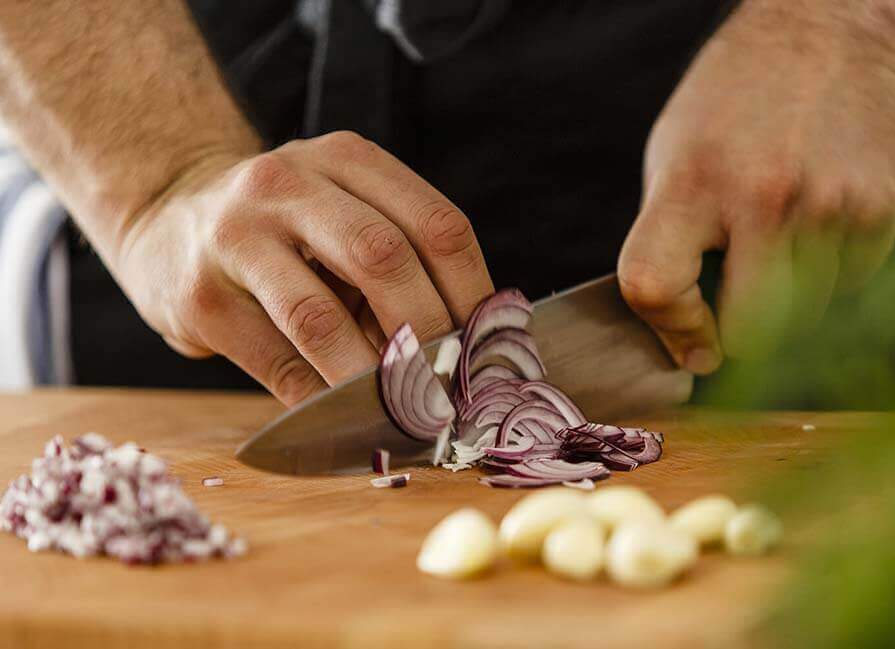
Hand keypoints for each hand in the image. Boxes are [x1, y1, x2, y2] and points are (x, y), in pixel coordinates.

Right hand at [115, 132, 493, 404]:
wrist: (168, 218)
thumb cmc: (282, 228)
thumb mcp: (341, 213)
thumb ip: (397, 261)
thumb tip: (463, 349)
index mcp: (346, 159)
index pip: (436, 226)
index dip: (474, 294)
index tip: (490, 348)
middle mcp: (290, 184)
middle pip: (384, 259)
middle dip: (428, 334)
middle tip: (452, 386)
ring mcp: (237, 236)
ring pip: (320, 317)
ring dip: (373, 376)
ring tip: (406, 410)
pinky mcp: (200, 296)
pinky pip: (276, 362)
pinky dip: (320, 398)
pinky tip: (346, 414)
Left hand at [618, 2, 894, 372]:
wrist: (828, 32)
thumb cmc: (733, 103)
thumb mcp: (673, 158)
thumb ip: (670, 240)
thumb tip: (682, 332)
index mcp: (691, 184)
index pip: (655, 286)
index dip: (671, 329)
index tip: (692, 342)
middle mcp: (762, 199)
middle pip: (752, 329)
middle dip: (742, 333)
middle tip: (739, 308)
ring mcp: (830, 206)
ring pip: (808, 314)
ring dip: (791, 298)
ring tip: (782, 238)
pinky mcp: (883, 209)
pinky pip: (853, 283)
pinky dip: (834, 272)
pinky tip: (821, 221)